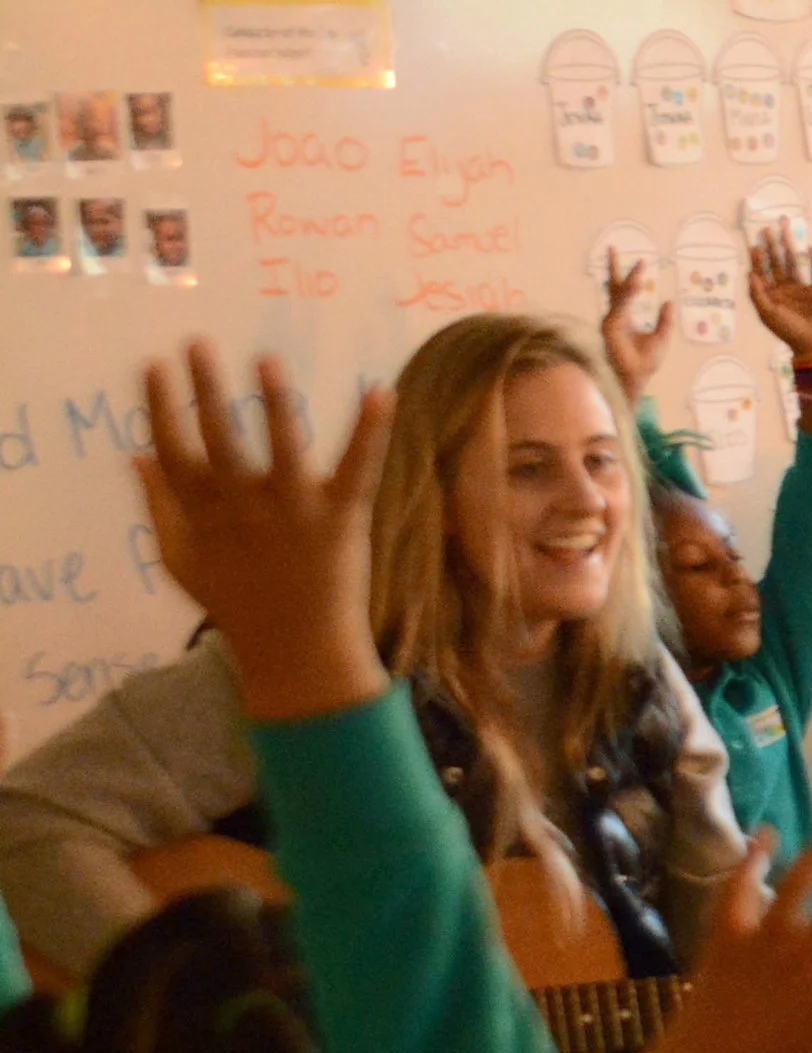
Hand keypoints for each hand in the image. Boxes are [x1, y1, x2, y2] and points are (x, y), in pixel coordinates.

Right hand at [134, 343, 390, 723]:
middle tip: (197, 344)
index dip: (161, 407)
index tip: (155, 367)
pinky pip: (357, 468)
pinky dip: (371, 430)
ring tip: (266, 361)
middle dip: (206, 391)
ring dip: (275, 403)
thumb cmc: (237, 606)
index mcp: (205, 515)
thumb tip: (136, 456)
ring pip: (282, 448)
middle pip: (220, 439)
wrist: (298, 655)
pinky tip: (380, 391)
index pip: (173, 450)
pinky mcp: (341, 520)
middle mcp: (245, 508)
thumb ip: (159, 508)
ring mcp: (295, 512)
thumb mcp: (182, 562)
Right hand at [601, 250, 673, 405]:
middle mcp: (615, 316)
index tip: (641, 261)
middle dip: (613, 268)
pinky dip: (629, 297)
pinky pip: (621, 308)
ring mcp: (611, 321)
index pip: (625, 292)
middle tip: (612, 247)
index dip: (632, 277)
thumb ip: (665, 320)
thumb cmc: (646, 362)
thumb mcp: (661, 338)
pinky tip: (636, 286)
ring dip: (630, 281)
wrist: (637, 378)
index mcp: (624, 317)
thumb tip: (669, 301)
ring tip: (640, 267)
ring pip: (620, 295)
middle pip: (614, 287)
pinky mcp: (611, 328)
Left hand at [746, 220, 811, 360]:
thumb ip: (757, 294)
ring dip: (789, 244)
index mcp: (772, 294)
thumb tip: (749, 272)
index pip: (762, 271)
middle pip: (776, 261)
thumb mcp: (767, 314)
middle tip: (766, 228)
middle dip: (771, 245)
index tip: (754, 244)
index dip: (757, 257)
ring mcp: (801, 287)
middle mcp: (785, 288)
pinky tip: (811, 247)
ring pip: (793, 261)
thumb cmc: (788, 332)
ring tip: (785, 226)